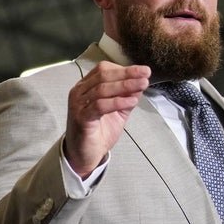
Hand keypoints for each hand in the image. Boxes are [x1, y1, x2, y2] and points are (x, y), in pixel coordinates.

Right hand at [63, 61, 150, 178]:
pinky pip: (100, 106)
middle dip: (127, 74)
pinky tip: (131, 101)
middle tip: (145, 75)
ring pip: (102, 89)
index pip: (104, 70)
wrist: (84, 154)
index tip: (144, 71)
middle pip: (103, 76)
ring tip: (142, 85)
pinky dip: (117, 102)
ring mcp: (78, 105)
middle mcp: (79, 92)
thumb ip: (127, 96)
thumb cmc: (98, 131)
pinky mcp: (81, 118)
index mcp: (86, 86)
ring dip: (125, 86)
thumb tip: (141, 82)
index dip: (125, 69)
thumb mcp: (117, 110)